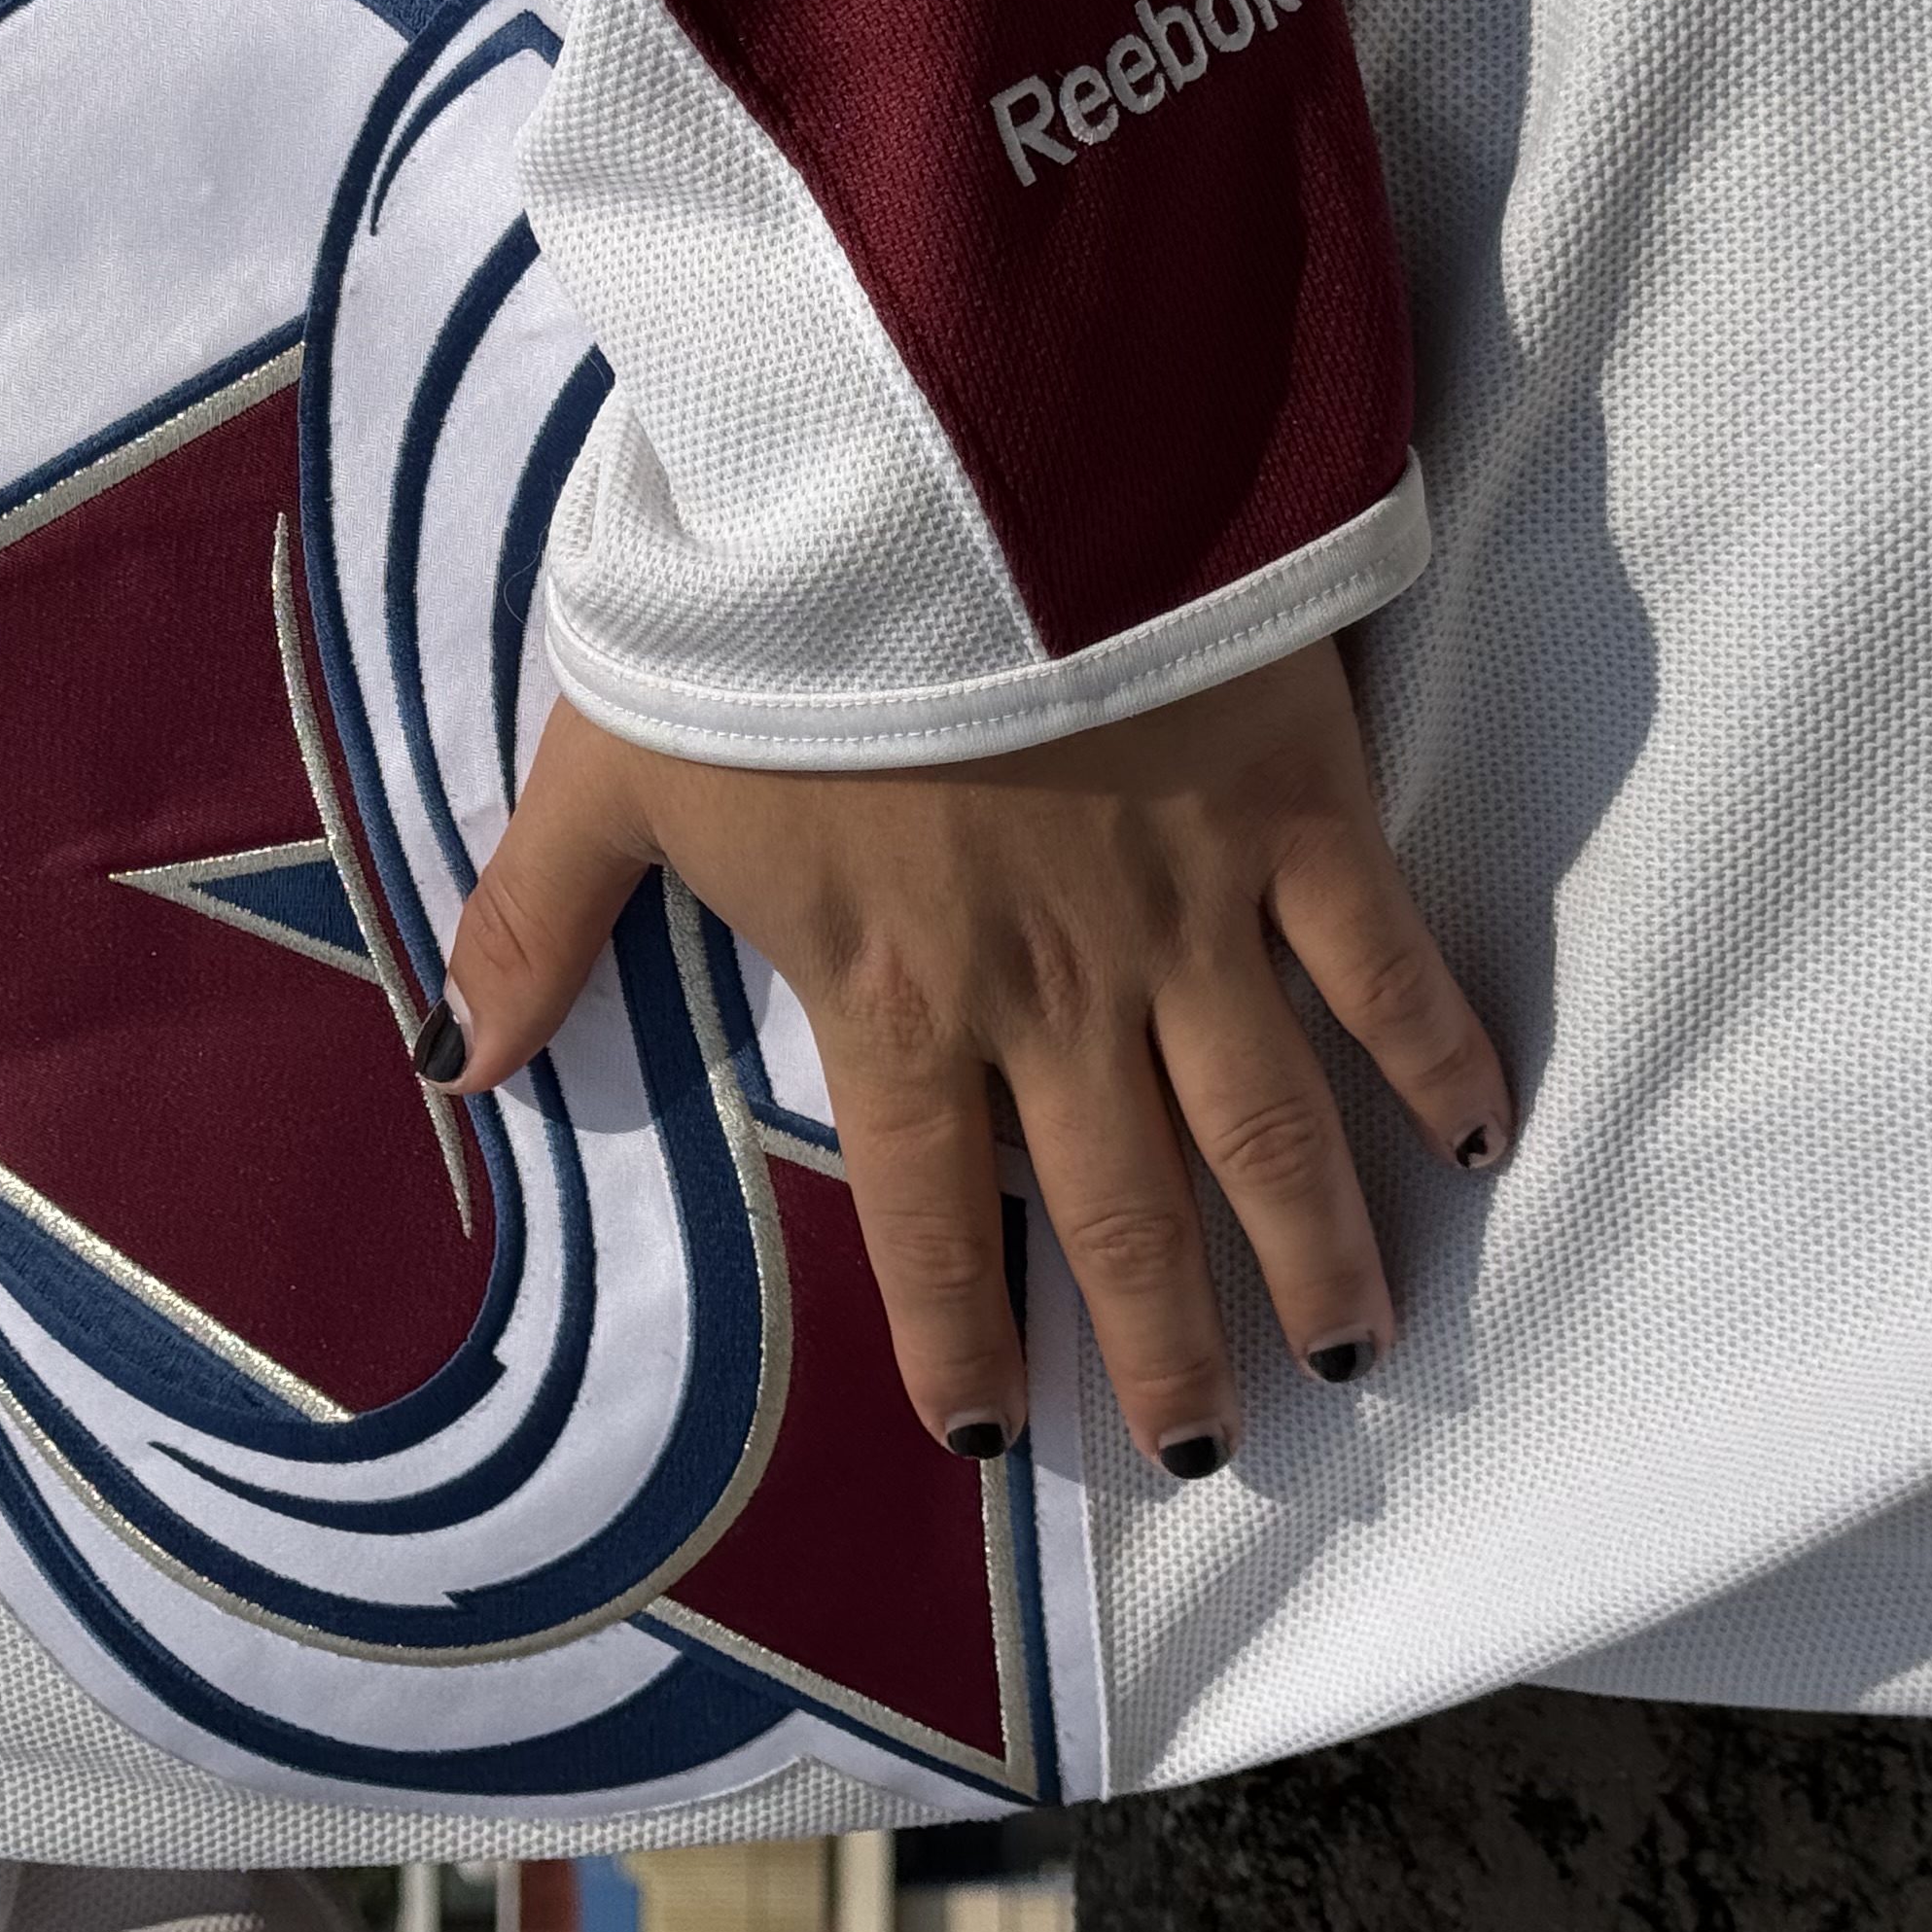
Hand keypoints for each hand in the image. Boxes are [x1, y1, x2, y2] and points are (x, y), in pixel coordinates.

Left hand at [424, 640, 1509, 1477]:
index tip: (995, 1438)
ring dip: (1313, 1250)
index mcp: (895, 997)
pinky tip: (1477, 1136)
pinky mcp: (1291, 810)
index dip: (960, 1336)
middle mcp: (1054, 993)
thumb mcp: (614, 770)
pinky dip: (1437, 1052)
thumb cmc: (762, 622)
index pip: (928, 1217)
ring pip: (1268, 1125)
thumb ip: (538, 923)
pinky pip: (1379, 961)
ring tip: (1346, 1350)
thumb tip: (453, 1064)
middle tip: (1206, 1451)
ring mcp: (1188, 912)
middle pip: (1123, 1209)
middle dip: (1164, 1342)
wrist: (939, 481)